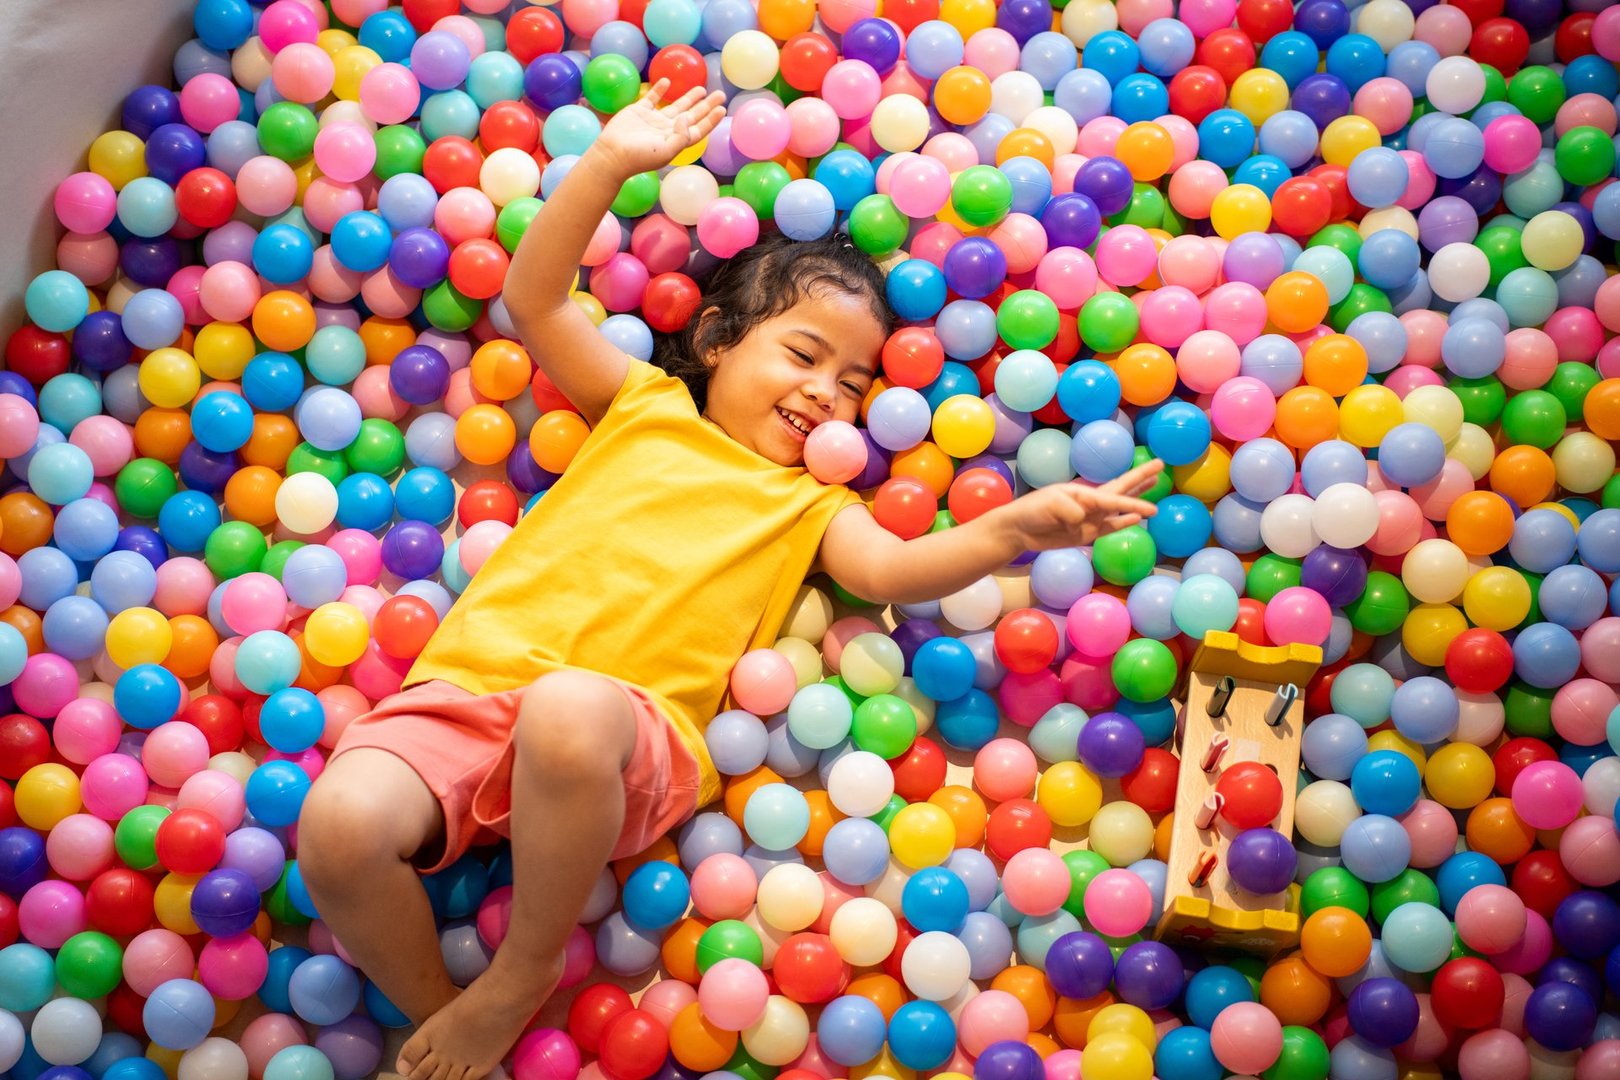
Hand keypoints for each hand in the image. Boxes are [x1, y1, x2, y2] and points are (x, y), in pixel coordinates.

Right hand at [591, 80, 726, 178]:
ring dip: (689, 97)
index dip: (711, 119)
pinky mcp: (639, 111)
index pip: (698, 129)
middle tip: (720, 94)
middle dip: (706, 105)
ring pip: (676, 105)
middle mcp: (668, 129)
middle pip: (691, 115)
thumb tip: (686, 118)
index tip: (722, 109)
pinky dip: (659, 89)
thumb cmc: (639, 157)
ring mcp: (654, 119)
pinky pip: (652, 97)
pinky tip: (667, 81)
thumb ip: (681, 136)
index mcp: (676, 140)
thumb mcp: (665, 151)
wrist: (612, 154)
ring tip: (702, 89)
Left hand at [996, 460, 1164, 551]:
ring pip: (1121, 508)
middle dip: (1142, 478)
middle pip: (1123, 489)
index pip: (1116, 490)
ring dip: (1138, 500)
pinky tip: (1138, 519)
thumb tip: (1084, 522)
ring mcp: (1091, 519)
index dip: (1137, 485)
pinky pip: (1110, 528)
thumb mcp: (1051, 505)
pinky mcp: (1086, 534)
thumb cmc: (1033, 511)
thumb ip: (1072, 511)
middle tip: (1161, 464)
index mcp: (1084, 492)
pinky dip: (1124, 523)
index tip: (1155, 475)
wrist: (1019, 529)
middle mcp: (1091, 503)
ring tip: (1155, 489)